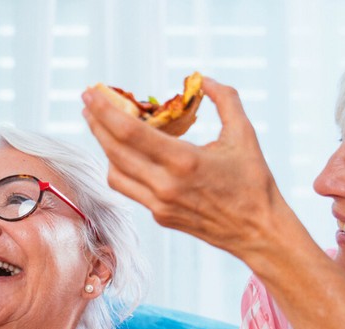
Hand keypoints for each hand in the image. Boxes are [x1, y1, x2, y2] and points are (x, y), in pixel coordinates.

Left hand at [82, 77, 286, 260]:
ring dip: (103, 147)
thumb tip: (202, 79)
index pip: (130, 132)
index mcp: (185, 161)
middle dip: (96, 123)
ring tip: (100, 125)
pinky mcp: (160, 216)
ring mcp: (159, 204)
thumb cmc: (254, 181)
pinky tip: (121, 152)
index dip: (105, 110)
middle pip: (114, 151)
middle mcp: (166, 185)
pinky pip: (128, 188)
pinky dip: (119, 167)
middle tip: (87, 103)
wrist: (257, 231)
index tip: (91, 94)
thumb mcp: (244, 134)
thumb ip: (225, 100)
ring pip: (115, 173)